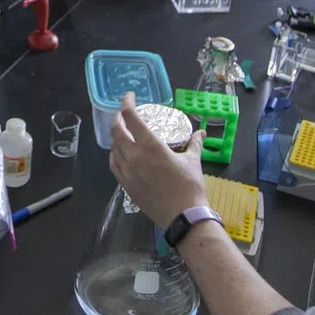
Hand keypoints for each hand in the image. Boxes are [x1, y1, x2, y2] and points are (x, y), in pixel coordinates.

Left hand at [108, 92, 204, 229]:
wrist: (183, 217)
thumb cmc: (189, 187)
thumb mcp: (193, 161)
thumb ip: (195, 144)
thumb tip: (201, 132)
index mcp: (150, 146)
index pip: (131, 117)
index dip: (126, 103)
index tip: (129, 97)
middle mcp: (134, 156)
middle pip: (117, 131)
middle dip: (119, 118)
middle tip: (125, 114)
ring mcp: (127, 172)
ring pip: (113, 148)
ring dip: (116, 136)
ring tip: (124, 133)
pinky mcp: (125, 186)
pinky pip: (114, 165)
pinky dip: (114, 154)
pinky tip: (120, 154)